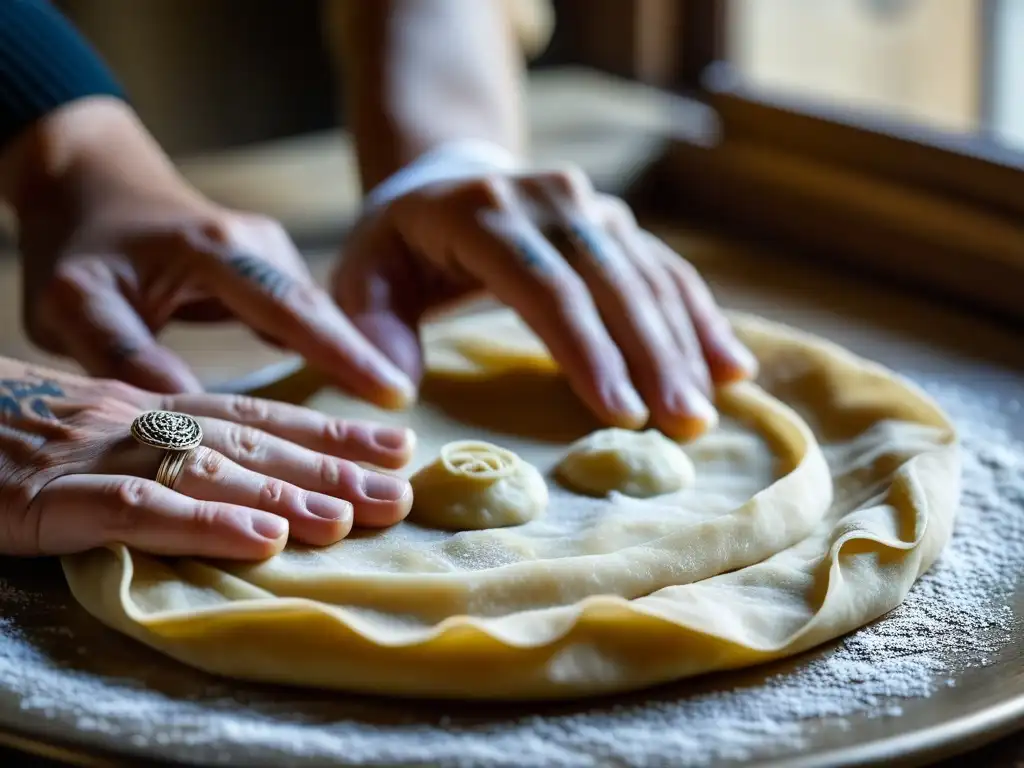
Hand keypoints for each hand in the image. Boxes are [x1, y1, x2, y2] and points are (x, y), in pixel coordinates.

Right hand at [0, 358, 413, 556]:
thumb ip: (170, 447)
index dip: (330, 431)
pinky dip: (203, 525)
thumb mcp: (103, 430)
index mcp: (155, 407)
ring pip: (207, 474)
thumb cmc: (13, 428)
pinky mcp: (48, 494)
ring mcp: (95, 454)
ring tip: (353, 516)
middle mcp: (139, 422)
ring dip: (286, 495)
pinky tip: (262, 542)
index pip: (260, 416)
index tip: (395, 445)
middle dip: (330, 468)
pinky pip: (136, 509)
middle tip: (400, 490)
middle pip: (251, 446)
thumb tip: (251, 478)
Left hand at [8, 98, 413, 406]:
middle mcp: (258, 246)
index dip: (345, 354)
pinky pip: (306, 319)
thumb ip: (124, 354)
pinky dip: (326, 355)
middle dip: (366, 370)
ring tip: (381, 433)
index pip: (294, 308)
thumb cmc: (79, 244)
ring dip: (348, 368)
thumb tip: (188, 416)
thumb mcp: (76, 302)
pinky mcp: (270, 269)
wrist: (91, 182)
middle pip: (323, 316)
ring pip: (318, 320)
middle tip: (401, 439)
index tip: (394, 393)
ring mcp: (270, 254)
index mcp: (217, 251)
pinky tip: (348, 394)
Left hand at [334, 164, 756, 438]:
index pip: (544, 285)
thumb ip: (373, 329)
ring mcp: (589, 207)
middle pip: (611, 280)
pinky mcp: (616, 223)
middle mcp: (547, 199)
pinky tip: (731, 366)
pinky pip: (666, 270)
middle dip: (652, 356)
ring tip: (707, 410)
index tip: (620, 414)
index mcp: (480, 212)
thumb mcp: (363, 275)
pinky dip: (700, 318)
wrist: (447, 178)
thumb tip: (396, 394)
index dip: (586, 350)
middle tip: (683, 425)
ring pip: (647, 276)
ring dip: (683, 344)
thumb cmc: (400, 245)